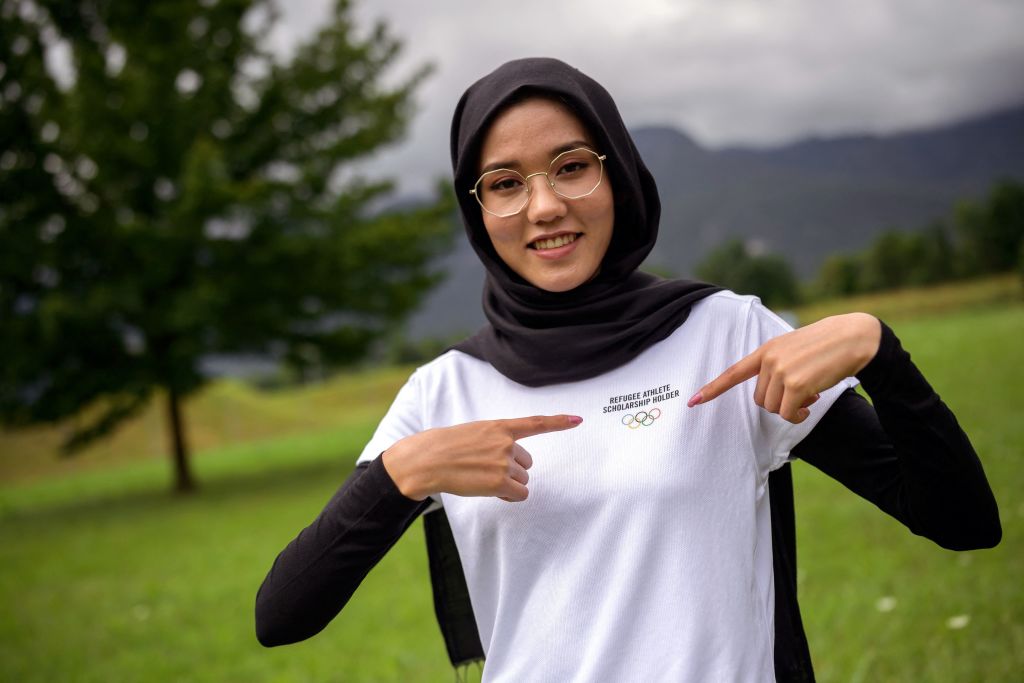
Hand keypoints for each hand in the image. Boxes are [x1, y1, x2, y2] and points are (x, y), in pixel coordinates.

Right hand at [382, 414, 582, 502]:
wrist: (428, 459)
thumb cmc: (447, 447)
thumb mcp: (475, 434)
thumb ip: (496, 442)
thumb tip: (513, 465)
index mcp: (500, 427)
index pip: (536, 423)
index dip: (559, 422)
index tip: (578, 420)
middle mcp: (506, 443)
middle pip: (526, 464)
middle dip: (511, 470)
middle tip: (485, 469)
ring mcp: (504, 462)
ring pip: (522, 481)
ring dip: (507, 484)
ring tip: (481, 478)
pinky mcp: (500, 482)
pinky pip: (519, 495)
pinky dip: (508, 496)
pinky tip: (489, 490)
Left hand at [688, 313, 880, 423]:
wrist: (853, 338)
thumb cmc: (825, 346)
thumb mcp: (793, 349)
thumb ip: (776, 366)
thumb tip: (772, 398)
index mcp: (766, 351)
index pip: (734, 372)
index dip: (713, 388)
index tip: (693, 401)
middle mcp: (769, 360)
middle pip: (759, 399)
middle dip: (778, 402)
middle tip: (802, 392)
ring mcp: (780, 371)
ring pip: (772, 408)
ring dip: (790, 408)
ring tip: (810, 392)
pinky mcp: (795, 384)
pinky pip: (787, 413)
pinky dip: (798, 414)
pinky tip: (812, 401)